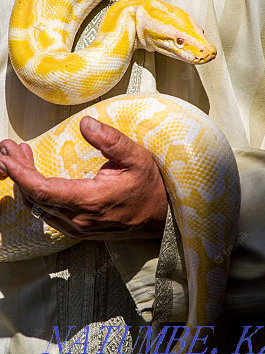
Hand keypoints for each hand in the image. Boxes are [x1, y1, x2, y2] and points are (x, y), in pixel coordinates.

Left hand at [0, 117, 167, 239]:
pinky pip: (48, 214)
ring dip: (25, 183)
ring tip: (19, 158)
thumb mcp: (136, 157)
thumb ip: (111, 140)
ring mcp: (77, 228)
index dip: (21, 173)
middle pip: (35, 198)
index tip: (7, 156)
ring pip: (39, 208)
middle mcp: (79, 219)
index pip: (44, 190)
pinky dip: (36, 195)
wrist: (161, 216)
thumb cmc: (150, 186)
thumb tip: (85, 124)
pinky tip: (35, 179)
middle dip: (17, 173)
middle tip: (8, 150)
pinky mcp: (78, 230)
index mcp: (90, 201)